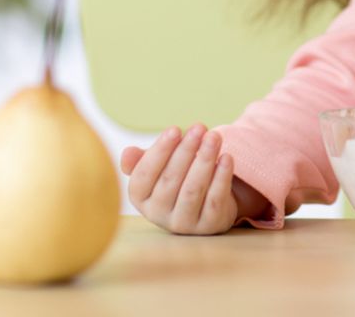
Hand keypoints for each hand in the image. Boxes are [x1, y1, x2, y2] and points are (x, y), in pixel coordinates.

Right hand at [120, 123, 238, 234]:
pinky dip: (221, 177)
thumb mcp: (159, 168)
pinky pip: (214, 199)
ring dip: (205, 160)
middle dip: (186, 150)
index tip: (175, 129)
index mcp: (140, 198)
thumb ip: (142, 160)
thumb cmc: (178, 178)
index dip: (160, 151)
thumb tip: (128, 153)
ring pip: (193, 189)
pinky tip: (227, 157)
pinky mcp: (208, 226)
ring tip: (214, 137)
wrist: (206, 205)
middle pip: (170, 180)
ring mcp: (183, 223)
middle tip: (199, 127)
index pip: (144, 174)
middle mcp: (158, 214)